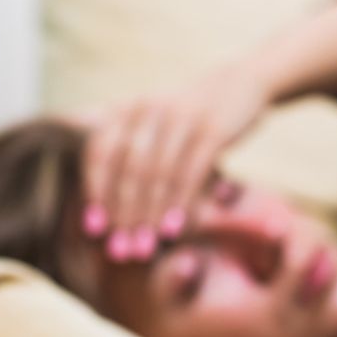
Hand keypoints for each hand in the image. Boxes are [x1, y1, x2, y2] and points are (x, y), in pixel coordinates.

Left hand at [81, 63, 270, 260]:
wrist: (241, 85)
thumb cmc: (190, 117)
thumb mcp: (153, 121)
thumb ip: (123, 145)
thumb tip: (99, 190)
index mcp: (127, 108)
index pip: (100, 153)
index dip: (97, 193)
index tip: (95, 230)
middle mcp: (148, 109)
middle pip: (128, 170)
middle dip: (125, 215)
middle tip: (124, 250)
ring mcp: (180, 118)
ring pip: (157, 175)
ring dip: (151, 216)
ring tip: (147, 247)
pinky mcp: (211, 130)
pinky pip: (190, 173)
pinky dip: (181, 204)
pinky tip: (176, 229)